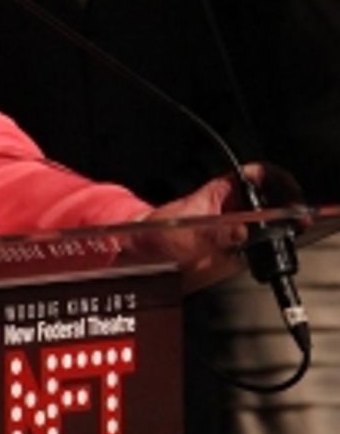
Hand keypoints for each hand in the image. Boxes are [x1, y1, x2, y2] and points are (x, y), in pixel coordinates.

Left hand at [145, 164, 289, 290]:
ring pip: (264, 225)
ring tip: (284, 239)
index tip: (292, 194)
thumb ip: (213, 234)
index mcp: (220, 192)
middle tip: (295, 223)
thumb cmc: (154, 234)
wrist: (138, 255)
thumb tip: (242, 233)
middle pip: (269, 201)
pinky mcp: (229, 251)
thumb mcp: (182, 233)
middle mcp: (229, 208)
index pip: (259, 175)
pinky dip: (262, 253)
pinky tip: (265, 258)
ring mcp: (231, 229)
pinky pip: (253, 248)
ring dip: (276, 233)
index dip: (280, 180)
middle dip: (285, 210)